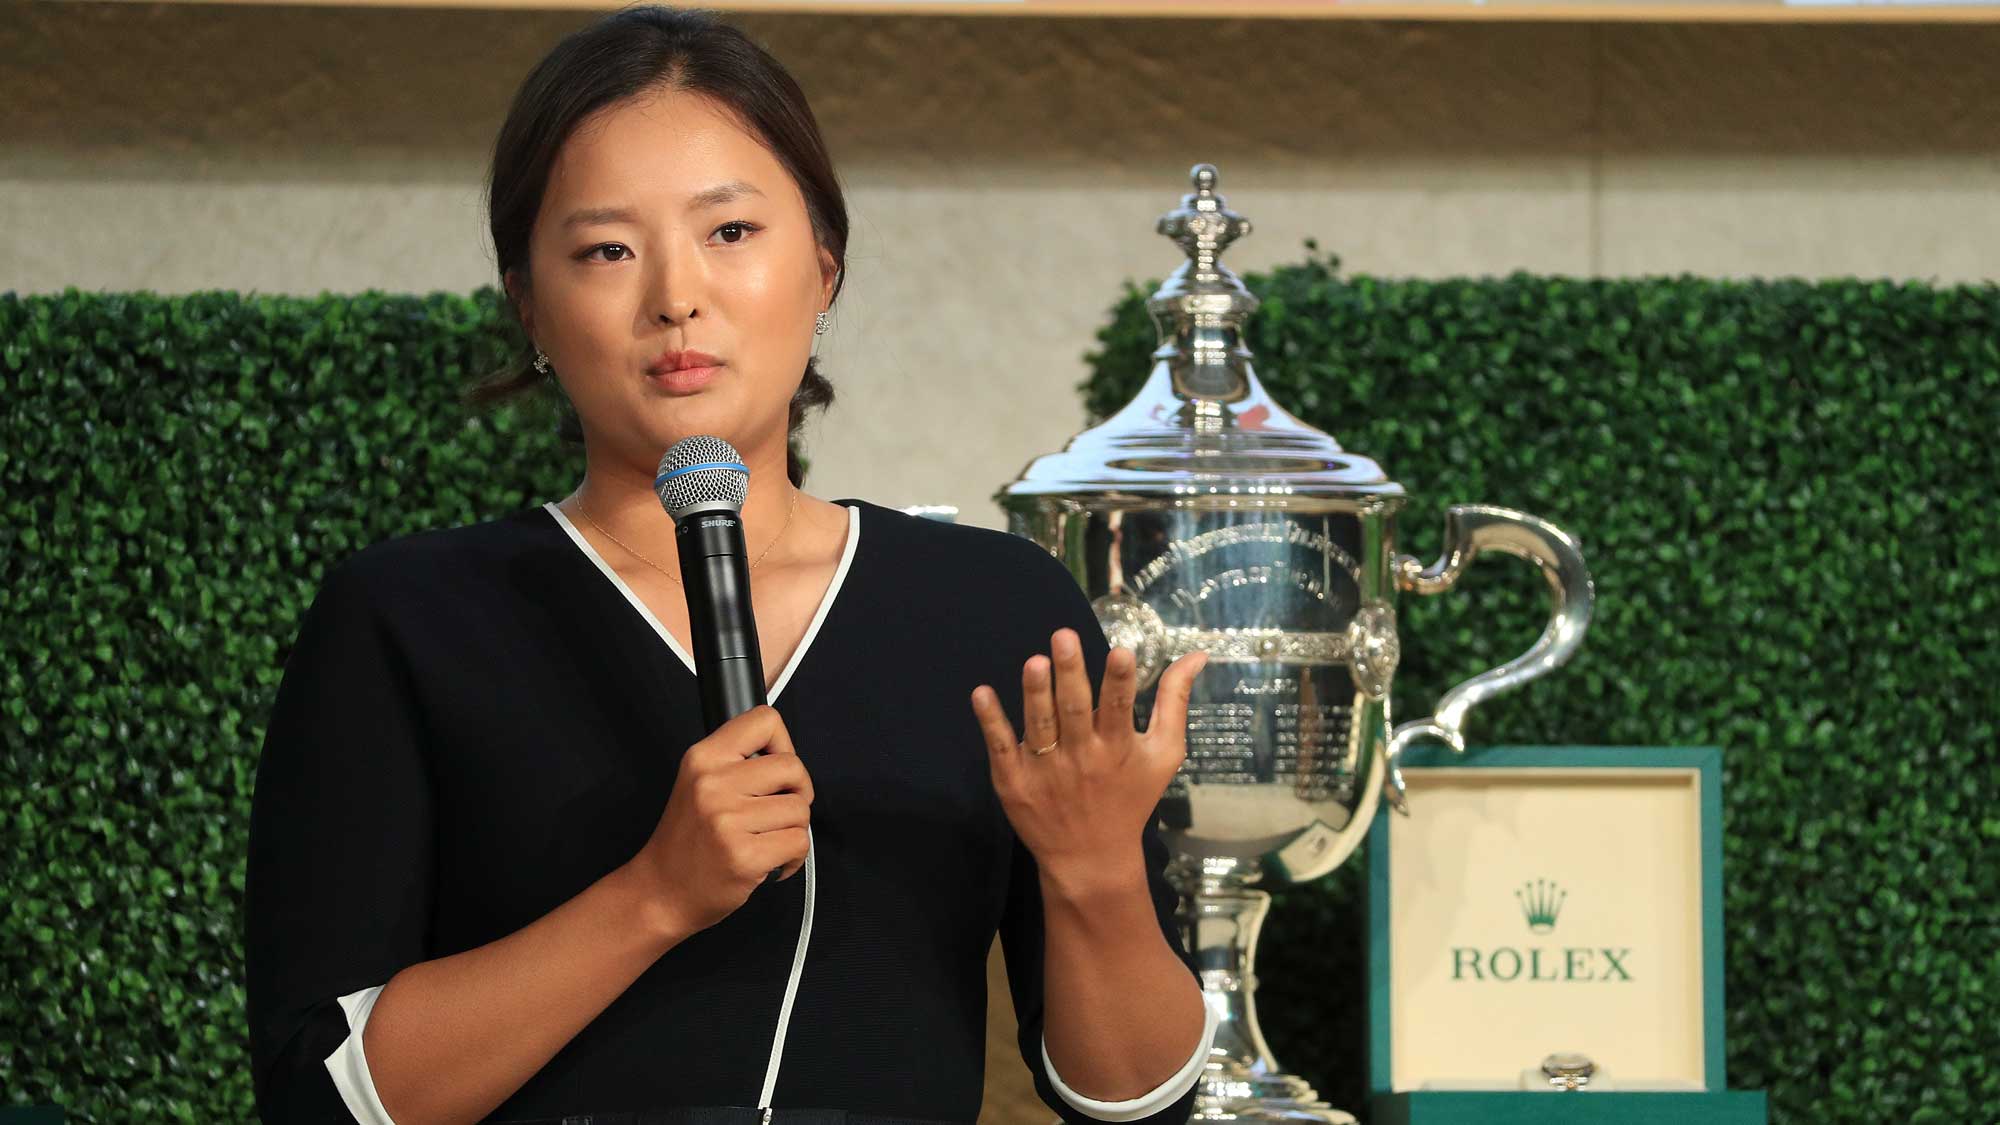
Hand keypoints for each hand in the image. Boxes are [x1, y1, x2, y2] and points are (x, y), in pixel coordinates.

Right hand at [626, 705, 813, 938]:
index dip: (784, 744)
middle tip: (779, 811)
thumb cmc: (687, 840)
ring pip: (800, 809)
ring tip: (767, 840)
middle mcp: (713, 783)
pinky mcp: (744, 855)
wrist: (660, 891)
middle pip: (793, 767)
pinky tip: (770, 862)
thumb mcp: (699, 783)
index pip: (764, 720)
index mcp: (704, 758)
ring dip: (794, 829)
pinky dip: (794, 857)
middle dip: (798, 792)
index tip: (777, 769)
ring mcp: (728, 820)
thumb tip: (788, 753)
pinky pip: (799, 843)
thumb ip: (738, 762)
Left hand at [969, 628, 1207, 882]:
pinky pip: (999, 747)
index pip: (1120, 709)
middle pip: (1075, 711)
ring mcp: (1045, 771)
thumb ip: (1174, 701)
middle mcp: (1082, 758)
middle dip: (1071, 674)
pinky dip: (990, 722)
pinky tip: (981, 693)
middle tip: (1063, 637)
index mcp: (1118, 748)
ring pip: (1039, 726)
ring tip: (1034, 662)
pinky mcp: (1014, 781)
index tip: (1121, 651)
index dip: (1121, 681)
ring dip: (1035, 693)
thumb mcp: (1164, 753)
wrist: (1090, 858)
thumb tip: (1197, 655)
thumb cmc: (1131, 797)